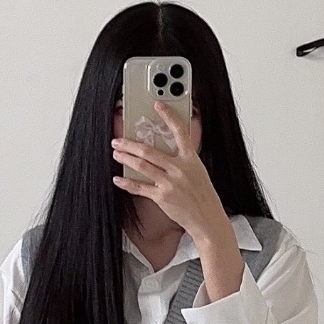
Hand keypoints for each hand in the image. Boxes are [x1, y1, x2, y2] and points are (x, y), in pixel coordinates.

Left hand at [112, 103, 244, 299]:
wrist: (208, 218)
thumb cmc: (202, 195)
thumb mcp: (197, 171)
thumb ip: (182, 159)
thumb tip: (163, 149)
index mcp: (191, 159)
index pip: (180, 131)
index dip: (169, 116)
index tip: (157, 105)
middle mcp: (180, 168)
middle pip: (150, 150)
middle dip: (130, 143)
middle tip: (118, 140)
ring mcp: (170, 183)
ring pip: (142, 165)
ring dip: (126, 158)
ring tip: (116, 153)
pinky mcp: (162, 197)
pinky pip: (140, 187)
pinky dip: (127, 183)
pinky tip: (117, 179)